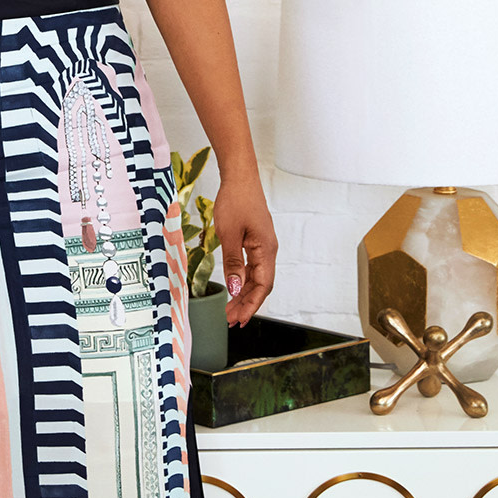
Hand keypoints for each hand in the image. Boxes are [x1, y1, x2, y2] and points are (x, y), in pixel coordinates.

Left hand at [212, 174, 276, 325]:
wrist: (239, 177)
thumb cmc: (235, 201)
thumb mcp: (229, 234)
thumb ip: (232, 262)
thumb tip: (234, 288)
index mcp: (265, 250)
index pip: (263, 286)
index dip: (251, 304)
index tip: (239, 319)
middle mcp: (268, 250)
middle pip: (260, 285)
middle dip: (246, 303)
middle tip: (230, 319)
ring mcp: (262, 245)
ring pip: (255, 277)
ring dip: (243, 293)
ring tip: (230, 308)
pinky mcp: (255, 240)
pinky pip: (252, 266)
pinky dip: (242, 279)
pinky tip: (233, 287)